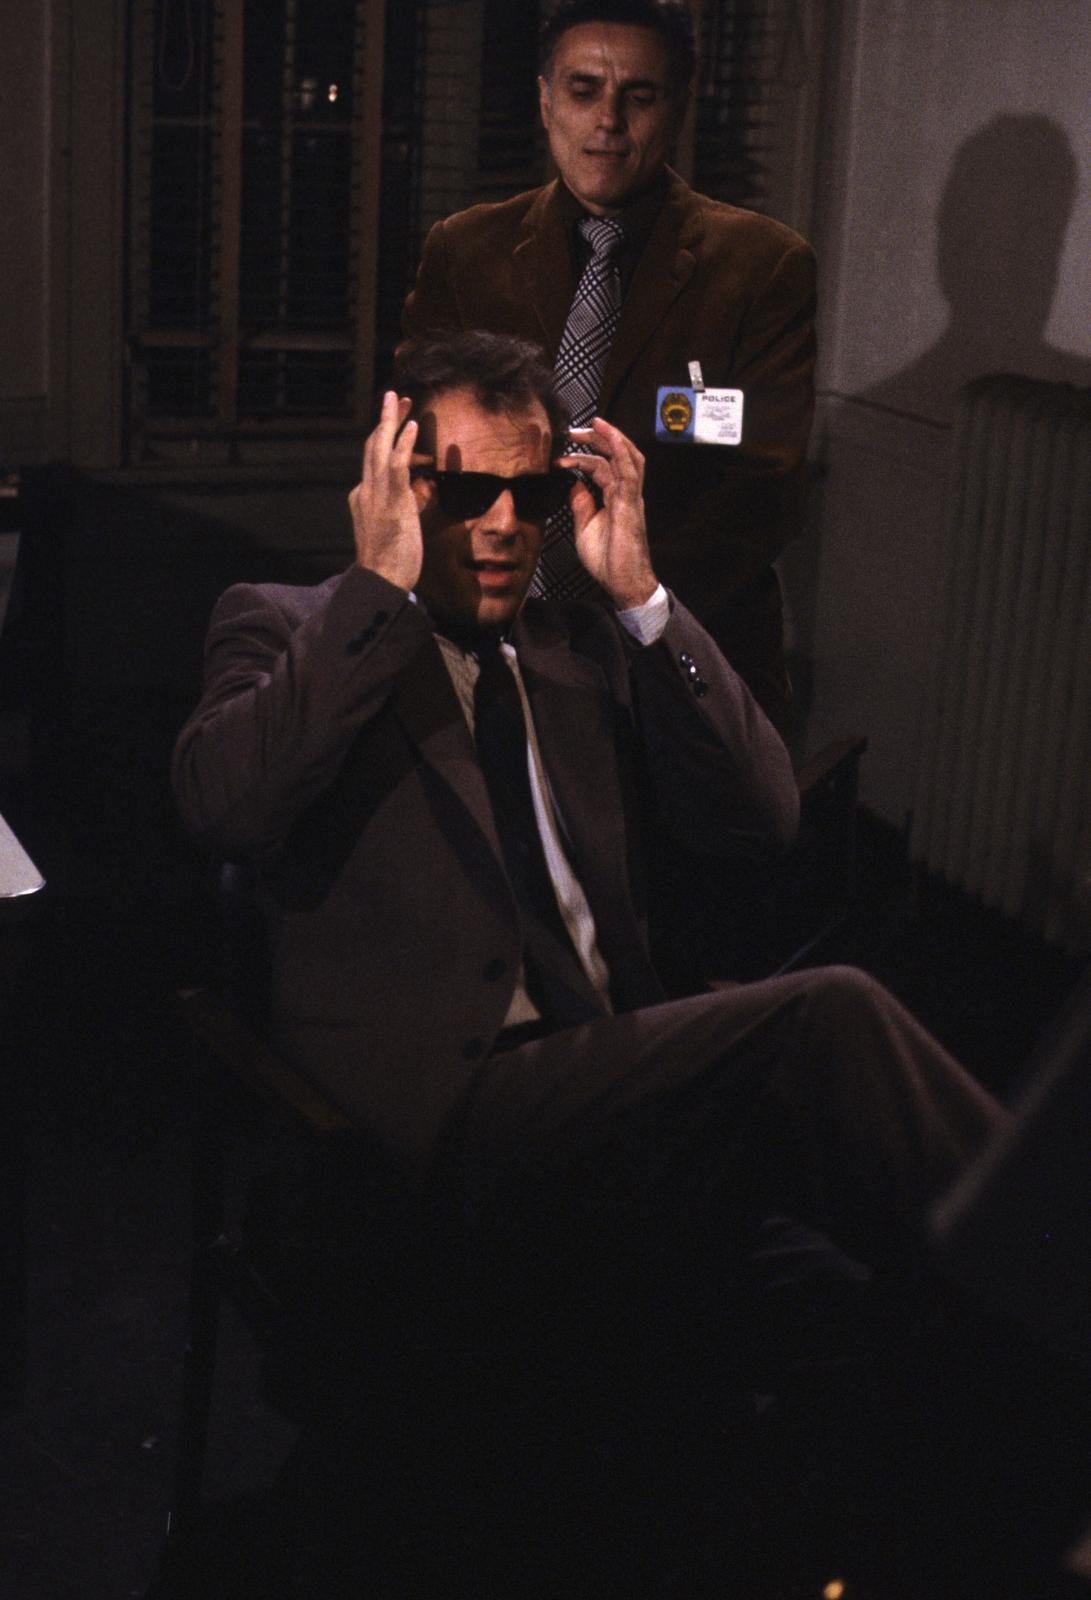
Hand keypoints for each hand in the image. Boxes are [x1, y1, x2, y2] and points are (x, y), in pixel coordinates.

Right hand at [348, 392, 423, 591]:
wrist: (382, 582)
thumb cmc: (393, 562)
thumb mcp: (398, 528)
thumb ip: (407, 506)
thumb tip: (422, 492)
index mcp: (364, 497)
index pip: (373, 460)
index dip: (384, 438)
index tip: (398, 422)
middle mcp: (366, 491)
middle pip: (373, 445)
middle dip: (384, 419)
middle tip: (395, 397)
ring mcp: (376, 495)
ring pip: (381, 448)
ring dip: (391, 420)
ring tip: (401, 399)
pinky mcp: (391, 502)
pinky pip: (397, 466)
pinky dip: (404, 444)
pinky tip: (413, 426)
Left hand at [558, 419, 658, 609]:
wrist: (624, 582)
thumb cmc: (608, 560)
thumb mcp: (585, 528)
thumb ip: (581, 505)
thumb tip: (574, 485)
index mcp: (615, 498)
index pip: (601, 466)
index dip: (581, 458)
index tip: (559, 457)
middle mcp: (625, 493)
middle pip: (616, 455)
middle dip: (597, 439)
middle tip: (574, 431)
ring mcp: (630, 496)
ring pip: (627, 456)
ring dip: (611, 437)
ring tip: (595, 423)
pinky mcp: (631, 503)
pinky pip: (629, 470)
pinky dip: (620, 449)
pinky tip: (609, 435)